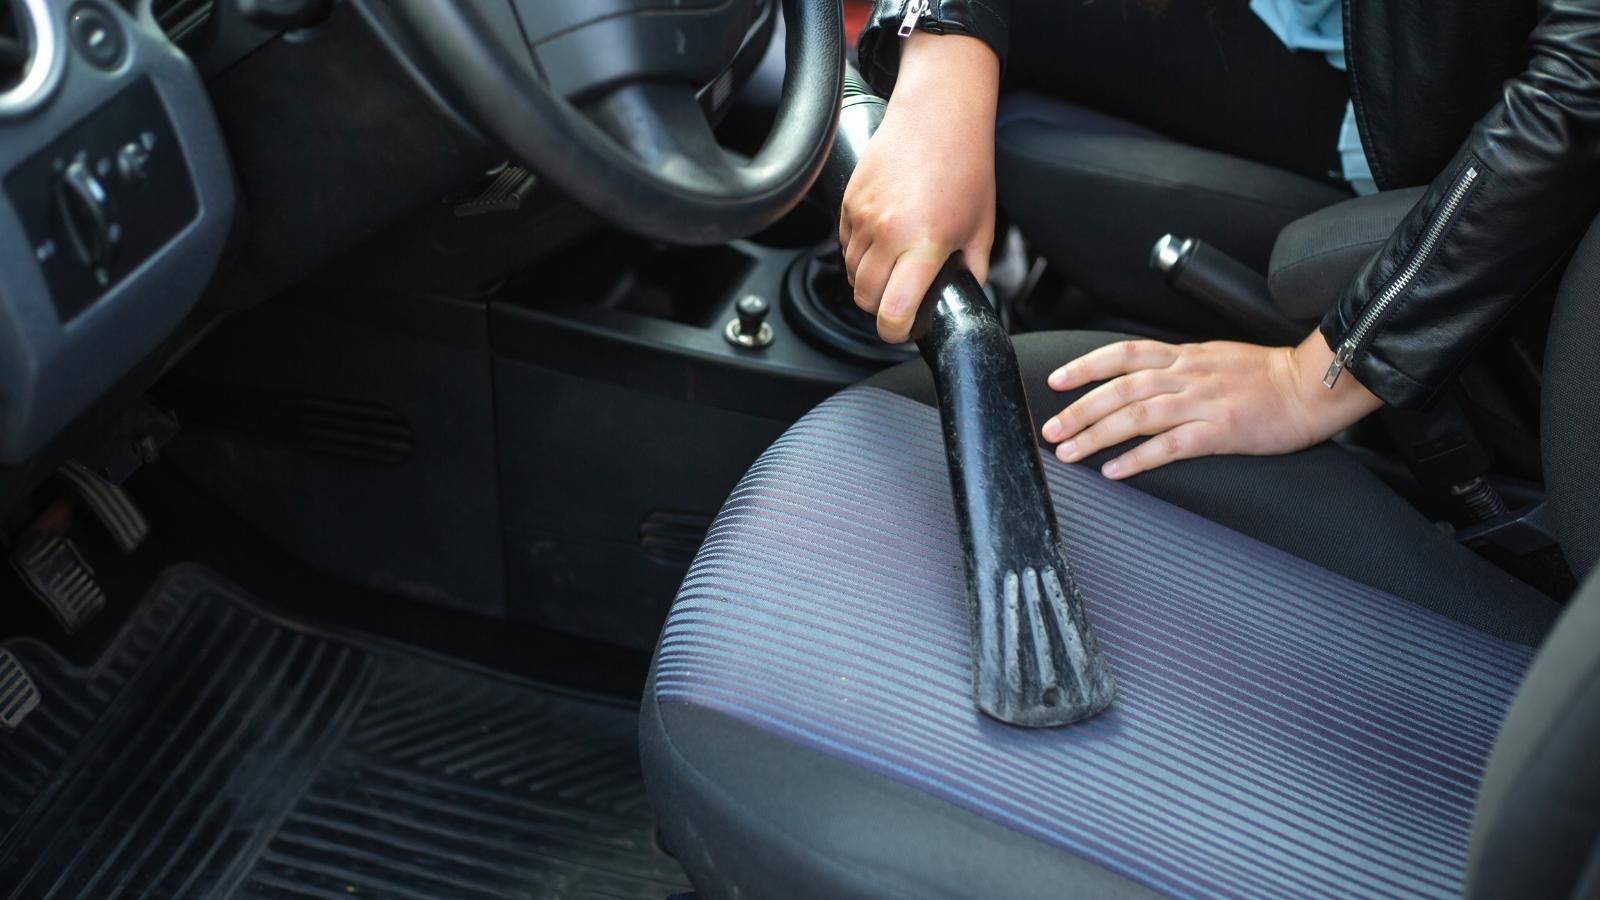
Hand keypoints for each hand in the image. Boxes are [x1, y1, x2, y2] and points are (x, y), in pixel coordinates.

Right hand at [839, 32, 998, 342]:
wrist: (938, 112)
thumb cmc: (965, 163)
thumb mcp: (982, 227)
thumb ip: (971, 270)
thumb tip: (962, 297)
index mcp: (925, 243)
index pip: (893, 311)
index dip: (896, 332)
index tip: (904, 331)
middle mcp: (888, 232)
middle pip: (866, 298)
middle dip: (883, 308)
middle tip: (903, 301)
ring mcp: (862, 216)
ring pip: (852, 273)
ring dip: (870, 281)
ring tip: (896, 267)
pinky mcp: (849, 201)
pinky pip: (844, 245)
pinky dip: (859, 253)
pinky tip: (884, 241)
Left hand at [1039, 333, 1383, 478]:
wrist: (1312, 386)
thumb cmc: (1268, 377)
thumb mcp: (1215, 358)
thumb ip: (1179, 366)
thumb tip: (1143, 377)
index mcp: (1184, 356)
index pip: (1123, 353)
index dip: (1085, 366)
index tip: (1055, 380)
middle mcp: (1186, 375)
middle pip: (1120, 388)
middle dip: (1079, 409)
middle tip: (1050, 428)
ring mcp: (1202, 403)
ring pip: (1137, 415)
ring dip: (1097, 434)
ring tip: (1069, 451)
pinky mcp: (1219, 431)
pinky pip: (1170, 445)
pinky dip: (1138, 458)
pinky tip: (1115, 471)